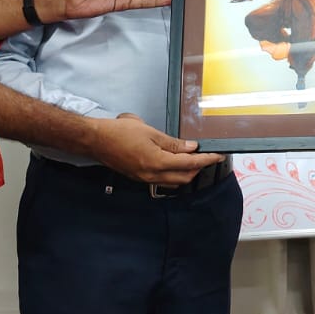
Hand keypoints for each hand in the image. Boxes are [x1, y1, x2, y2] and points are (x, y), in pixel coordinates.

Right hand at [93, 114, 223, 185]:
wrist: (96, 140)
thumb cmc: (120, 132)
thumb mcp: (149, 132)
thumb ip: (172, 143)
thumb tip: (191, 148)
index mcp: (157, 162)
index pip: (189, 164)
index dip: (206, 160)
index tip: (218, 156)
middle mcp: (152, 175)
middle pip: (185, 177)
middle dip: (199, 168)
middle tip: (207, 155)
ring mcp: (145, 179)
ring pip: (174, 182)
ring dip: (187, 173)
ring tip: (193, 158)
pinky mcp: (139, 178)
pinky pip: (163, 181)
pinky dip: (174, 174)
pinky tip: (175, 163)